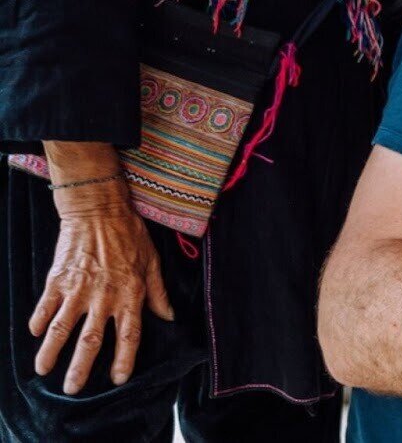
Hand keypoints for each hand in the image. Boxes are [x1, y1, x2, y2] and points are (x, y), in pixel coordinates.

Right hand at [29, 179, 172, 394]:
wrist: (100, 210)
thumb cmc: (130, 235)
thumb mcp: (152, 263)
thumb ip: (158, 293)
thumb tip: (168, 316)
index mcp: (130, 295)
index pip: (129, 336)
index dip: (124, 360)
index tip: (118, 379)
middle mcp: (104, 297)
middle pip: (91, 340)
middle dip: (81, 367)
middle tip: (72, 389)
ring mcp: (78, 289)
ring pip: (62, 329)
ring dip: (52, 352)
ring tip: (43, 370)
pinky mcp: (58, 279)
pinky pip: (46, 306)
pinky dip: (38, 321)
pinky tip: (34, 335)